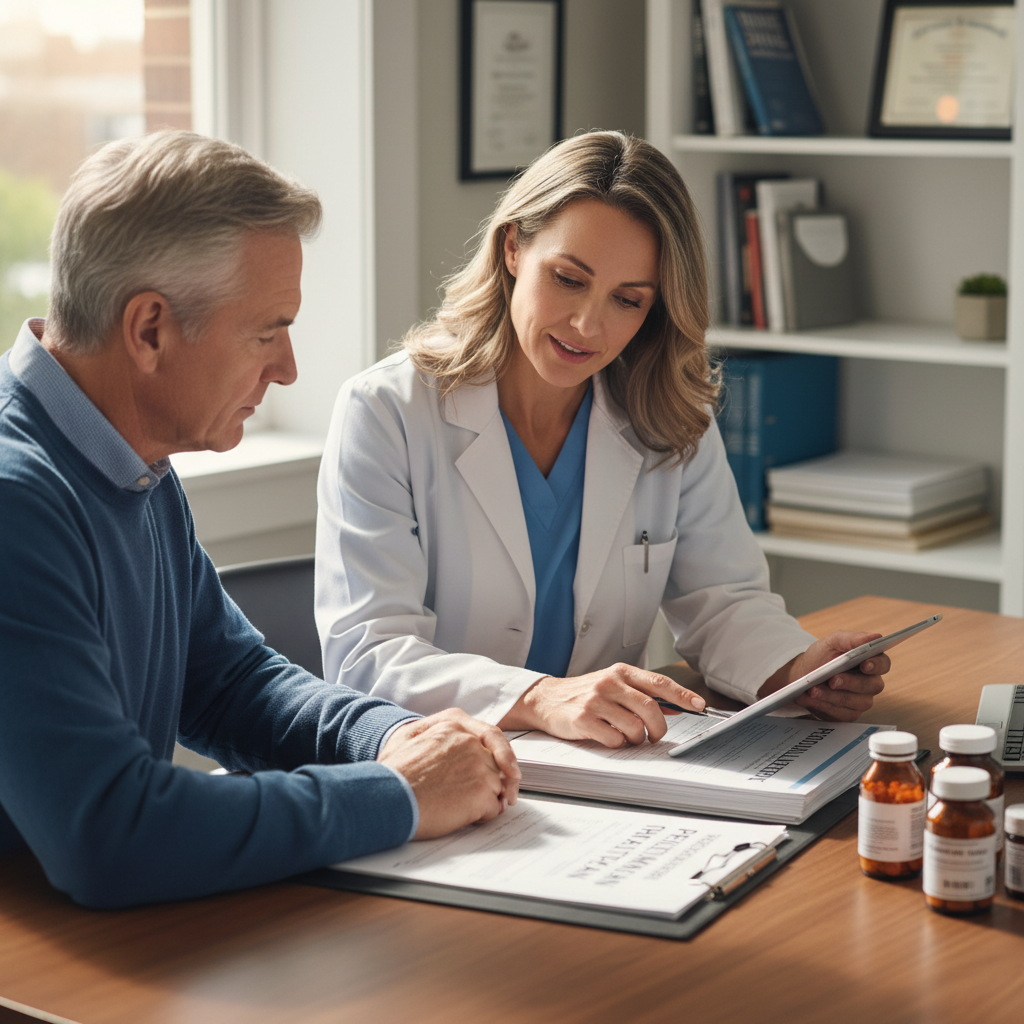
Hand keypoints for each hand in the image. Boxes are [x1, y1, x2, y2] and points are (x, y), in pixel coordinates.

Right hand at [378, 709, 520, 839]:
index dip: (503, 756)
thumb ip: (440, 733)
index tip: (510, 771)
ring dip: (485, 800)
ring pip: (497, 786)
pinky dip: (482, 816)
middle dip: (495, 782)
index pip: (492, 736)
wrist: (387, 796)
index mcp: (455, 723)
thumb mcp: (412, 736)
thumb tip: (456, 744)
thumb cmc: (394, 771)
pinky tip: (459, 816)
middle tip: (493, 799)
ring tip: (458, 807)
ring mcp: (479, 765)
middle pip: (496, 763)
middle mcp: (471, 740)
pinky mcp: (481, 791)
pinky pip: (493, 808)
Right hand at [498, 663, 706, 747]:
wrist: (545, 699)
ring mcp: (596, 701)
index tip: (699, 705)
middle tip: (655, 736)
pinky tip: (609, 738)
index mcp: (620, 672)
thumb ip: (641, 693)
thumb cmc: (584, 694)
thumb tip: (676, 707)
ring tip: (628, 737)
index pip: (659, 683)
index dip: (682, 695)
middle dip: (658, 728)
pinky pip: (614, 739)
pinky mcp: (584, 719)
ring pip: (634, 727)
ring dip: (637, 738)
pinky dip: (618, 744)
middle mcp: (609, 683)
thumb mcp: (612, 685)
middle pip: (650, 708)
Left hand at [757, 631, 889, 721]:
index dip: (877, 665)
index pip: (883, 663)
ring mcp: (861, 700)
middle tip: (833, 680)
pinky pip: (844, 714)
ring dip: (833, 696)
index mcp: (870, 662)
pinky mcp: (849, 714)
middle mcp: (870, 683)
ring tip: (814, 690)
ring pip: (857, 702)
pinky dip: (826, 706)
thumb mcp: (831, 643)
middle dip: (851, 683)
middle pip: (872, 685)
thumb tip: (875, 637)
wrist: (802, 675)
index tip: (864, 664)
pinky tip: (813, 699)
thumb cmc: (821, 657)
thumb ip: (852, 639)